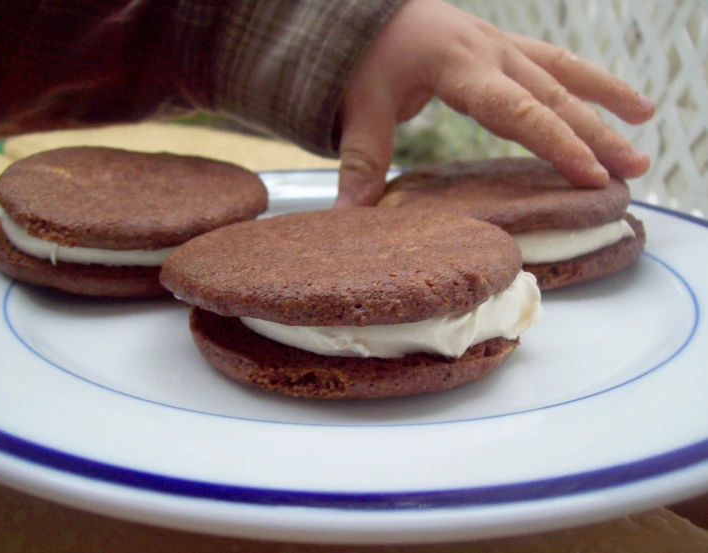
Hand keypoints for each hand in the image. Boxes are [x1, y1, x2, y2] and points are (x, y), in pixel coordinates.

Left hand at [335, 0, 655, 206]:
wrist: (364, 11)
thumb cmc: (361, 56)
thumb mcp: (359, 106)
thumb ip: (361, 160)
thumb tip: (348, 218)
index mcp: (460, 67)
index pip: (517, 111)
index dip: (555, 143)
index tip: (590, 174)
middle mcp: (491, 53)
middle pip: (553, 96)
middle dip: (596, 133)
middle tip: (633, 169)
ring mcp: (502, 46)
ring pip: (564, 73)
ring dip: (606, 101)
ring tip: (646, 124)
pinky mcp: (505, 47)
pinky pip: (556, 62)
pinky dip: (590, 79)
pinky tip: (621, 98)